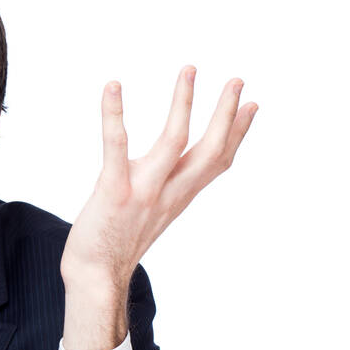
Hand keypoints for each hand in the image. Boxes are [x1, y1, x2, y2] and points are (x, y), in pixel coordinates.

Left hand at [61, 66, 256, 295]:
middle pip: (208, 150)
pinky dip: (114, 114)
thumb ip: (164, 189)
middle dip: (226, 114)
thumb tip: (169, 169)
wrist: (95, 279)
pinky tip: (112, 86)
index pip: (218, 162)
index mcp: (179, 197)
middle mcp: (168, 194)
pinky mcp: (114, 191)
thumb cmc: (115, 243)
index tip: (253, 105)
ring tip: (190, 70)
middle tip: (238, 79)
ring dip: (183, 103)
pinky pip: (116, 146)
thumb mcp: (151, 213)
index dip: (238, 133)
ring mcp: (144, 192)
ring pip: (173, 142)